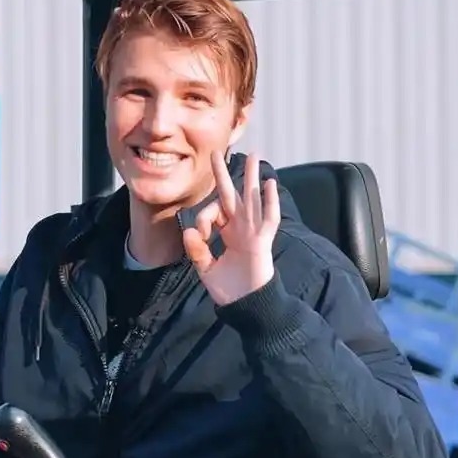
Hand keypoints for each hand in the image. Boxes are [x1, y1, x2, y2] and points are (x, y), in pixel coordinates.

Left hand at [182, 151, 278, 304]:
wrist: (246, 305)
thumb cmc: (229, 288)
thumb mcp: (206, 268)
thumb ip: (197, 251)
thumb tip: (187, 232)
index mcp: (228, 231)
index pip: (213, 212)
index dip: (203, 219)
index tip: (199, 236)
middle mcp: (241, 227)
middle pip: (232, 194)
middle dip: (224, 174)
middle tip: (218, 152)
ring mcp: (253, 232)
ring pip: (252, 199)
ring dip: (251, 178)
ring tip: (253, 156)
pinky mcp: (262, 241)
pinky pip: (268, 219)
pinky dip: (270, 202)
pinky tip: (268, 184)